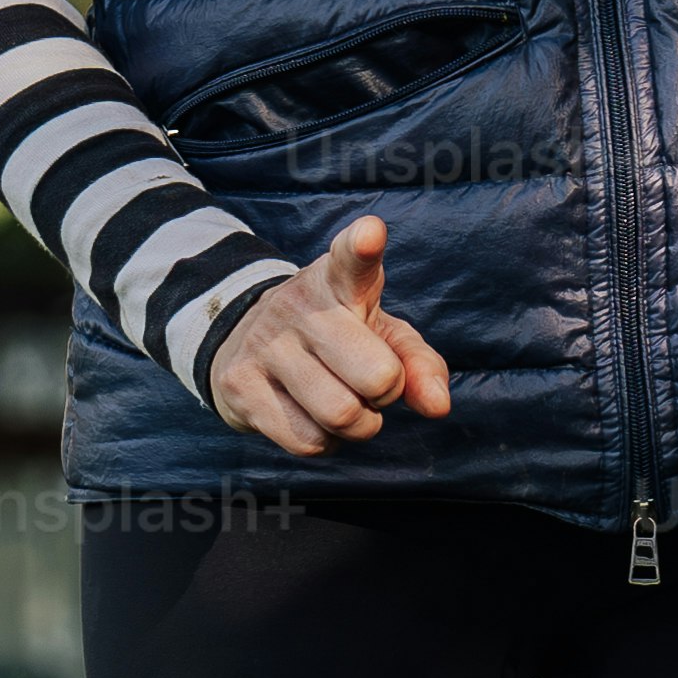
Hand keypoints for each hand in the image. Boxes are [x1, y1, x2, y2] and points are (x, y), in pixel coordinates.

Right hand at [205, 213, 453, 457]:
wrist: (244, 342)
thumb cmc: (335, 338)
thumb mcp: (381, 335)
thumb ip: (419, 363)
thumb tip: (438, 407)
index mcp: (338, 279)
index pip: (351, 259)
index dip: (362, 248)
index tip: (370, 235)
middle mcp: (298, 304)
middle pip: (378, 377)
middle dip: (386, 394)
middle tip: (369, 383)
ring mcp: (264, 344)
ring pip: (342, 415)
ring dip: (358, 425)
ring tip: (342, 401)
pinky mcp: (238, 384)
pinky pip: (308, 441)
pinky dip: (324, 441)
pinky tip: (310, 416)